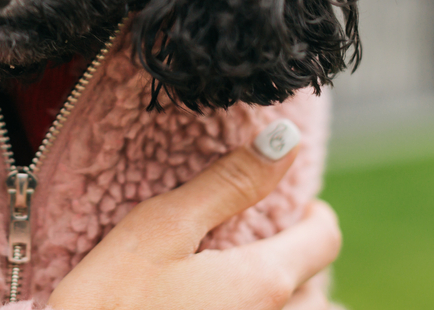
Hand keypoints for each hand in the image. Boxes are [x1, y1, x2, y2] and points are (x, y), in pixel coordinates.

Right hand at [47, 119, 341, 309]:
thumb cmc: (111, 299)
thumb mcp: (162, 228)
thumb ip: (227, 184)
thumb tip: (284, 140)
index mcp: (263, 281)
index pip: (323, 240)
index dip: (314, 213)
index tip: (296, 201)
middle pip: (316, 285)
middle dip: (297, 257)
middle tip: (264, 237)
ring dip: (288, 295)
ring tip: (249, 277)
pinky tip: (228, 304)